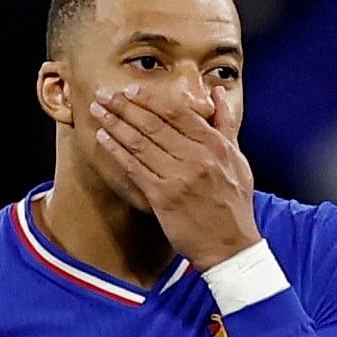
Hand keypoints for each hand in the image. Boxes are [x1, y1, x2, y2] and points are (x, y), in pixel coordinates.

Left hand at [91, 85, 260, 270]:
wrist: (230, 246)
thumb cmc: (234, 203)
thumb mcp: (238, 159)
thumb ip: (226, 124)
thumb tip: (218, 93)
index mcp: (216, 146)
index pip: (178, 113)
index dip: (151, 100)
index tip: (131, 90)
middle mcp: (198, 158)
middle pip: (155, 124)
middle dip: (125, 106)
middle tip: (104, 94)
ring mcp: (179, 177)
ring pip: (141, 143)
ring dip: (116, 124)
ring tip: (99, 111)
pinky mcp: (163, 197)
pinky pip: (135, 168)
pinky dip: (117, 151)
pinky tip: (104, 139)